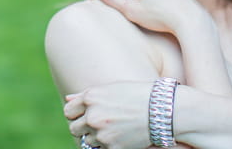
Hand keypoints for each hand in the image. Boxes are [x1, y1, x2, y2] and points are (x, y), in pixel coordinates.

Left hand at [65, 81, 194, 148]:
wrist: (162, 110)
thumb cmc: (137, 95)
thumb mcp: (111, 89)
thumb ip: (87, 95)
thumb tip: (68, 99)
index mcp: (91, 97)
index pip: (68, 111)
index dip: (76, 113)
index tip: (84, 114)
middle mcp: (93, 116)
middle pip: (74, 128)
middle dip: (84, 127)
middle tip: (100, 123)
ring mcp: (101, 133)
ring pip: (86, 140)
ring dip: (95, 137)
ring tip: (112, 128)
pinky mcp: (112, 148)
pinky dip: (107, 144)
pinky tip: (120, 135)